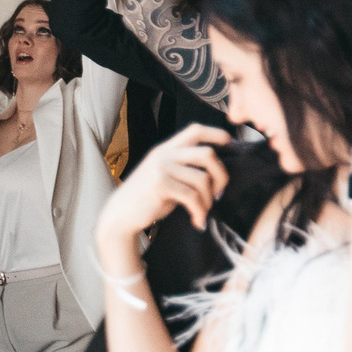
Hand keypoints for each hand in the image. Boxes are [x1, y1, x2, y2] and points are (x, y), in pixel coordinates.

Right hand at [99, 124, 231, 241]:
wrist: (120, 215)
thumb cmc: (148, 198)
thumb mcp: (166, 175)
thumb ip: (185, 167)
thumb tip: (218, 171)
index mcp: (166, 149)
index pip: (196, 130)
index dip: (217, 134)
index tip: (231, 144)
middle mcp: (164, 154)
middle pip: (207, 153)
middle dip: (221, 175)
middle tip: (219, 193)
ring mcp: (161, 168)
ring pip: (202, 179)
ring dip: (209, 199)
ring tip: (203, 211)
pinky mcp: (160, 185)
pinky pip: (192, 196)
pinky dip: (199, 211)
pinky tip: (197, 220)